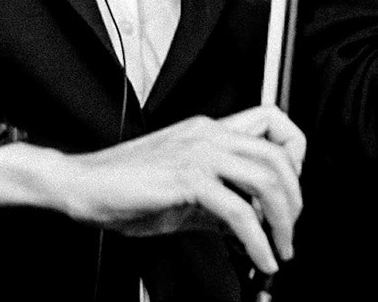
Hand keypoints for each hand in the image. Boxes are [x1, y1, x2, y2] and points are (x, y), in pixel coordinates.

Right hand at [59, 105, 306, 275]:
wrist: (82, 185)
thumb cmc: (123, 185)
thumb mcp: (182, 192)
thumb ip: (218, 203)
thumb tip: (251, 225)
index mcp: (209, 130)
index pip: (272, 120)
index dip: (293, 152)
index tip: (291, 188)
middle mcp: (209, 134)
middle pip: (278, 155)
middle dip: (295, 199)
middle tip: (289, 230)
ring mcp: (198, 153)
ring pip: (266, 178)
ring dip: (283, 220)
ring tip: (279, 249)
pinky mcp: (187, 179)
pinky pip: (238, 210)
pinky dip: (256, 240)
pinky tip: (259, 257)